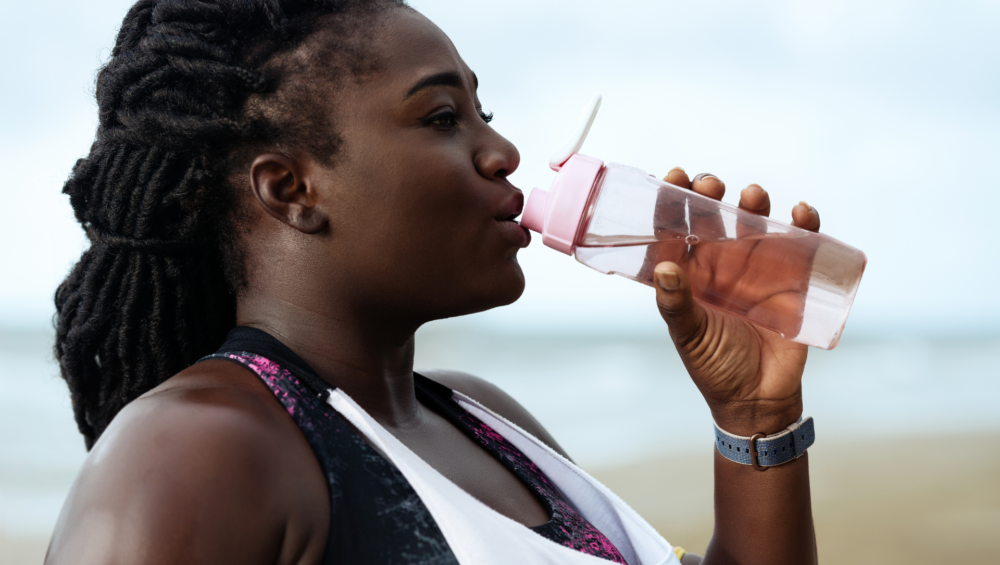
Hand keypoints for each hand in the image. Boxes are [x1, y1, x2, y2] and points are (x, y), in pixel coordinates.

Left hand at [650, 168, 820, 434]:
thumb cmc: (715, 367)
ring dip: (754, 204)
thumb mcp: (690, 336)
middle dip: (711, 195)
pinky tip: (801, 212)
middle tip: (710, 185)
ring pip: (755, 223)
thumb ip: (676, 304)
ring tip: (752, 195)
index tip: (673, 176)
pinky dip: (804, 223)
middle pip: (715, 217)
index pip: (676, 228)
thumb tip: (664, 269)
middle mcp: (721, 264)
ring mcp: (758, 268)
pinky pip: (801, 243)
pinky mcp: (793, 279)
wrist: (759, 399)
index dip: (672, 200)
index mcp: (690, 273)